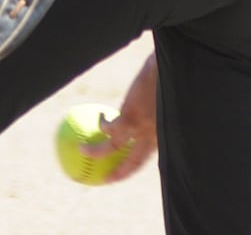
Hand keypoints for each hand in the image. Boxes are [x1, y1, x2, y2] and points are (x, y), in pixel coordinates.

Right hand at [86, 53, 158, 183]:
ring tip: (82, 150)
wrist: (167, 69)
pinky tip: (99, 116)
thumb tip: (146, 108)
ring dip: (95, 152)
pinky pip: (109, 127)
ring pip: (113, 148)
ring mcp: (140, 127)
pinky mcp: (129, 116)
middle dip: (120, 174)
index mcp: (161, 134)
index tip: (124, 171)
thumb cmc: (168, 80)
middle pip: (134, 162)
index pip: (148, 157)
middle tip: (105, 180)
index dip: (135, 166)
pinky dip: (102, 124)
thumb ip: (156, 109)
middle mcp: (152, 135)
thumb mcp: (166, 98)